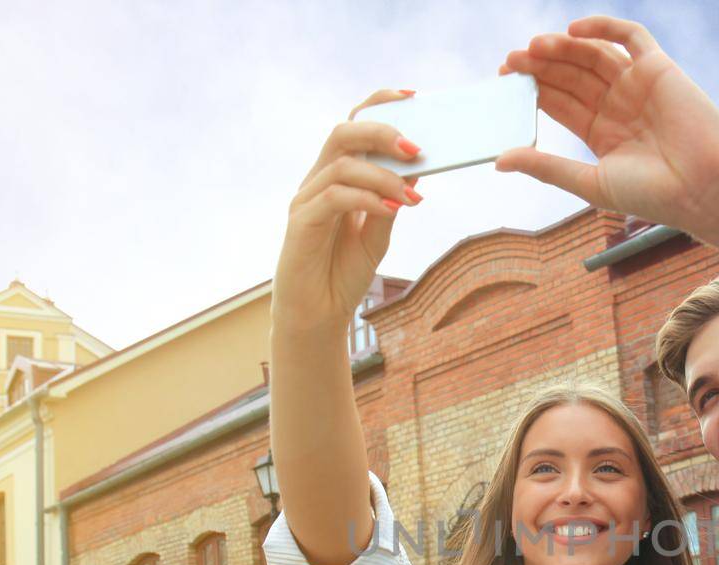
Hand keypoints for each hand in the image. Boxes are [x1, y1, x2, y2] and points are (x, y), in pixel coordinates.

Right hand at [273, 90, 423, 338]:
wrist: (318, 314)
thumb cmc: (344, 272)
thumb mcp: (380, 233)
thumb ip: (392, 198)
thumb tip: (417, 165)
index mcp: (337, 176)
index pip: (354, 126)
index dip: (379, 104)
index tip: (414, 97)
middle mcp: (318, 180)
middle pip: (344, 133)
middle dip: (382, 133)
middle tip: (417, 148)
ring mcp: (306, 199)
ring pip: (343, 165)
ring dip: (383, 177)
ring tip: (412, 197)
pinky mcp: (300, 222)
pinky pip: (334, 197)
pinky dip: (367, 200)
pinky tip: (393, 210)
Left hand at [496, 16, 718, 250]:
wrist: (703, 188)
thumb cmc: (652, 194)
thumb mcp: (590, 182)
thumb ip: (546, 167)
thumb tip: (500, 160)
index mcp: (602, 132)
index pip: (560, 102)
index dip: (533, 89)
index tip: (504, 81)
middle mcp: (618, 104)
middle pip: (572, 75)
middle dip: (541, 66)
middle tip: (511, 61)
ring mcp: (637, 84)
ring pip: (593, 55)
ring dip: (563, 48)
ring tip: (534, 47)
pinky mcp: (658, 68)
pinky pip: (630, 37)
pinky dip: (603, 27)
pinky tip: (574, 31)